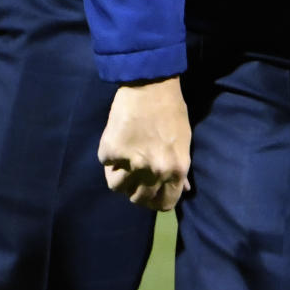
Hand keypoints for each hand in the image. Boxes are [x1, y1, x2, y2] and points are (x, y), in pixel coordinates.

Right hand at [98, 75, 190, 210]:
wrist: (150, 84)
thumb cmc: (171, 109)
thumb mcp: (184, 141)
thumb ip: (180, 168)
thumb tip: (182, 189)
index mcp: (175, 170)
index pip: (164, 205)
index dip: (155, 201)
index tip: (149, 193)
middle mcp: (154, 171)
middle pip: (138, 200)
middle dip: (136, 190)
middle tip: (135, 176)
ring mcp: (131, 163)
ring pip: (117, 187)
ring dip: (119, 176)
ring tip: (123, 160)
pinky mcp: (112, 151)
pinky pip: (106, 164)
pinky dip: (109, 156)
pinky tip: (117, 140)